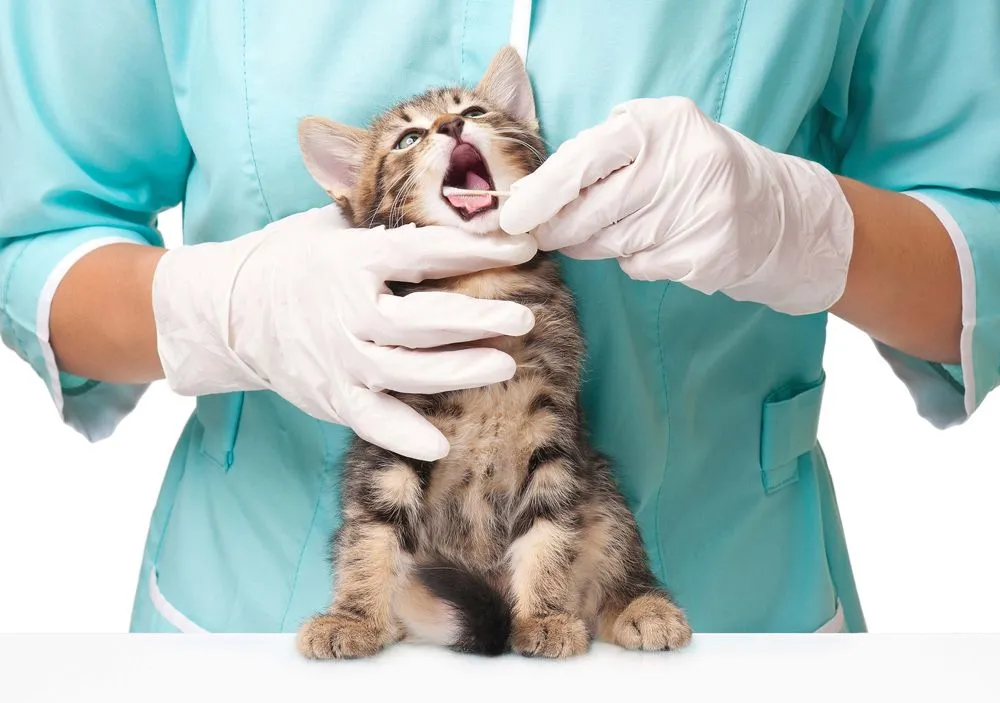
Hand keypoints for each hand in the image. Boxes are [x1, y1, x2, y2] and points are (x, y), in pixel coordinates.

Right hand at [152, 205, 537, 460]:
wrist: (228, 310)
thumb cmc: (294, 258)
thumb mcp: (333, 225)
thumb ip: (387, 221)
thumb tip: (456, 202)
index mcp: (351, 259)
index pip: (424, 252)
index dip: (477, 249)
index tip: (524, 247)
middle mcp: (346, 312)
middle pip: (421, 322)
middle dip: (477, 319)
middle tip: (523, 318)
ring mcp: (338, 359)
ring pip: (406, 372)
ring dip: (459, 371)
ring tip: (505, 366)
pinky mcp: (330, 396)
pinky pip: (371, 421)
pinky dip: (404, 436)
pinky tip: (442, 445)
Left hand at [499, 97, 854, 314]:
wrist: (778, 213)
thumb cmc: (697, 172)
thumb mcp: (657, 141)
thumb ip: (599, 157)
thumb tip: (528, 194)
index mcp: (662, 126)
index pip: (584, 160)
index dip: (542, 192)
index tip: (511, 216)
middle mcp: (682, 165)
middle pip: (591, 211)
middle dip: (556, 228)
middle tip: (538, 236)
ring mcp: (697, 214)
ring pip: (610, 242)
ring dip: (594, 243)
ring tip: (612, 230)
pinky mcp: (704, 257)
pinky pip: (639, 265)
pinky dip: (636, 259)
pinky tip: (659, 244)